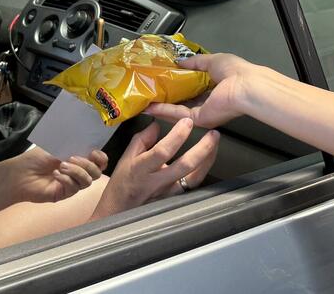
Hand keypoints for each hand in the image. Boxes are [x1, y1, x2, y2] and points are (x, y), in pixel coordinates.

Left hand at [7, 147, 107, 204]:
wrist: (20, 173)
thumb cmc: (36, 158)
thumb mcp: (57, 147)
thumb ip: (74, 146)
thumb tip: (90, 144)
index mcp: (78, 158)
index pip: (98, 161)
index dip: (101, 158)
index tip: (94, 153)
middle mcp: (78, 172)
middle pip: (96, 173)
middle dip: (87, 164)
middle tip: (72, 158)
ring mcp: (72, 184)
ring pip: (87, 181)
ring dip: (76, 172)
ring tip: (61, 166)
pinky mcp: (65, 194)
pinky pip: (74, 188)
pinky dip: (66, 180)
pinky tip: (55, 175)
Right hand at [90, 118, 219, 219]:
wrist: (118, 211)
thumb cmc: (122, 182)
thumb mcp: (125, 158)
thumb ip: (142, 139)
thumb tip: (157, 124)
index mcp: (141, 169)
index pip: (162, 151)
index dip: (176, 136)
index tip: (187, 121)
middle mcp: (156, 182)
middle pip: (185, 166)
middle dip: (202, 149)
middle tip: (213, 134)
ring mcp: (168, 193)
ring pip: (194, 178)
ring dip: (207, 160)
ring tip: (215, 143)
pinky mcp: (175, 199)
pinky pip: (192, 185)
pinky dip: (202, 170)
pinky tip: (208, 159)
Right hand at [144, 53, 256, 127]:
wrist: (245, 87)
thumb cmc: (234, 71)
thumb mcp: (211, 60)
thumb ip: (195, 62)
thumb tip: (179, 61)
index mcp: (214, 86)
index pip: (193, 87)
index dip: (178, 83)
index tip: (162, 79)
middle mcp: (208, 101)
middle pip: (184, 100)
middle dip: (167, 96)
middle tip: (150, 91)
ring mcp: (203, 112)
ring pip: (178, 110)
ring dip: (161, 105)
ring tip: (145, 101)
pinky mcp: (199, 119)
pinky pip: (179, 114)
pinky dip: (164, 111)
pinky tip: (151, 107)